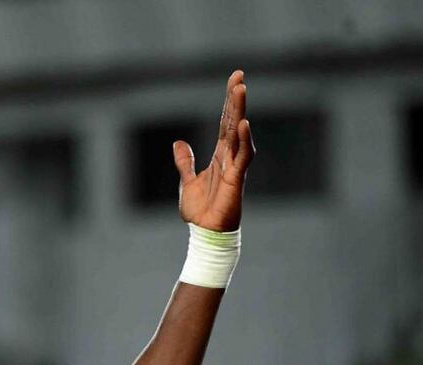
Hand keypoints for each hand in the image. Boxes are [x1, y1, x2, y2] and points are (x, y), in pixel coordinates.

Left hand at [174, 70, 254, 231]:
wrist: (204, 232)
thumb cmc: (201, 210)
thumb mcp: (186, 181)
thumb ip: (185, 162)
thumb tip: (179, 143)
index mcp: (219, 154)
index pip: (225, 122)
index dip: (228, 102)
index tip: (234, 80)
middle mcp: (229, 156)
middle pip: (233, 121)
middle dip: (235, 98)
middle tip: (239, 75)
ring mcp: (235, 165)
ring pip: (239, 132)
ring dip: (239, 111)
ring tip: (241, 89)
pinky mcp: (237, 178)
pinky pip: (243, 155)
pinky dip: (243, 139)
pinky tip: (244, 124)